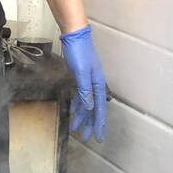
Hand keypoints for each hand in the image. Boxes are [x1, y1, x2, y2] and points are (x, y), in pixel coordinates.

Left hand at [60, 25, 107, 143]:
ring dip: (82, 116)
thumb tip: (89, 107)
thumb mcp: (81, 72)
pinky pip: (81, 96)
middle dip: (90, 124)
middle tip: (86, 138)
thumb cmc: (79, 52)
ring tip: (77, 129)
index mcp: (98, 85)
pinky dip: (78, 105)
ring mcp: (89, 81)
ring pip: (87, 104)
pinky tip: (73, 112)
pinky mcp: (81, 78)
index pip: (99, 109)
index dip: (99, 124)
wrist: (74, 35)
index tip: (98, 138)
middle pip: (94, 109)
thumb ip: (84, 90)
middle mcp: (96, 85)